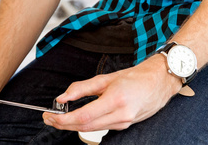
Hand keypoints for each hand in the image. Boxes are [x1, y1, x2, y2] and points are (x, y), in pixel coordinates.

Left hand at [42, 56, 181, 132]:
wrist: (158, 83)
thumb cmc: (134, 78)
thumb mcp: (105, 78)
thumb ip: (81, 88)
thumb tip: (62, 97)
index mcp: (115, 100)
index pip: (84, 116)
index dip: (64, 119)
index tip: (50, 115)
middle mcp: (120, 115)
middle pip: (86, 127)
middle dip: (64, 125)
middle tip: (48, 118)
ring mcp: (124, 122)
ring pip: (92, 130)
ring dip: (72, 126)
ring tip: (57, 118)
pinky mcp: (124, 125)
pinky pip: (101, 127)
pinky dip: (85, 124)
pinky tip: (75, 119)